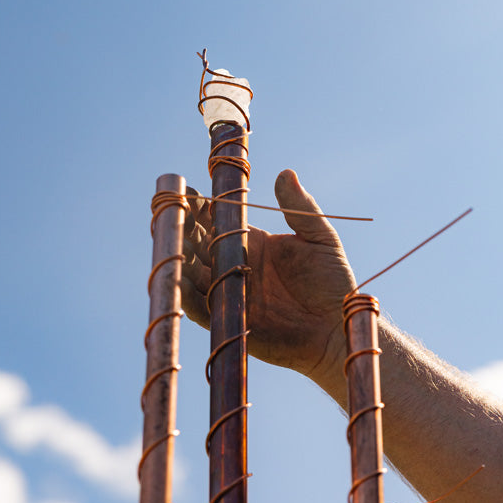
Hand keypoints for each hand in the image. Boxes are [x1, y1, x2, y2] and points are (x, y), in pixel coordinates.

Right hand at [181, 168, 355, 393]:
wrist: (335, 329)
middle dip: (182, 226)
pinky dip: (183, 292)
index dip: (201, 206)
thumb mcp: (320, 239)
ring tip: (167, 238)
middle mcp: (236, 265)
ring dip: (178, 255)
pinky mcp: (228, 320)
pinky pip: (199, 306)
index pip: (219, 220)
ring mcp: (230, 292)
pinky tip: (175, 276)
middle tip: (170, 211)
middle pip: (198, 243)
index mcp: (253, 242)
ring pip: (192, 271)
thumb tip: (285, 173)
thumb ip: (301, 208)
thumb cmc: (333, 283)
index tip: (187, 190)